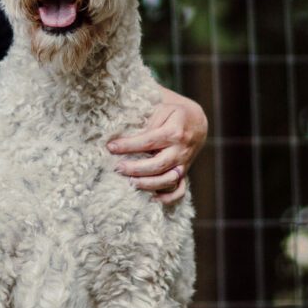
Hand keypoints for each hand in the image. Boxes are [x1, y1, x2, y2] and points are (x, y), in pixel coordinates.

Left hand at [107, 89, 207, 204]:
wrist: (196, 120)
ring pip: (167, 179)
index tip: (111, 147)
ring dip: (147, 184)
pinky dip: (168, 197)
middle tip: (117, 168)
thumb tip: (121, 132)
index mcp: (175, 131)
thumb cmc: (172, 111)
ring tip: (129, 182)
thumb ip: (145, 120)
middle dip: (135, 169)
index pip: (148, 141)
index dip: (128, 146)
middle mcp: (181, 149)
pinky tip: (152, 199)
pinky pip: (179, 189)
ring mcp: (184, 163)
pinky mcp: (185, 171)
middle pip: (157, 165)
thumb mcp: (160, 108)